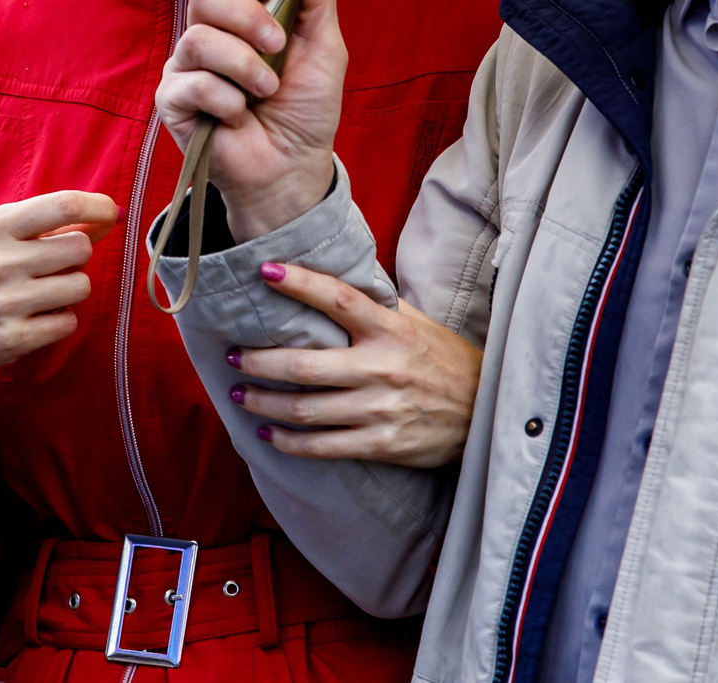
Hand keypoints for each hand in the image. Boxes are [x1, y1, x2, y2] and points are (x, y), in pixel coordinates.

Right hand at [0, 190, 118, 425]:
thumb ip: (38, 222)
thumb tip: (104, 217)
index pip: (63, 206)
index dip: (98, 207)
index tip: (109, 214)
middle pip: (79, 248)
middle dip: (75, 255)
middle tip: (52, 264)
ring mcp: (7, 302)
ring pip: (80, 285)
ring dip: (70, 288)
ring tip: (42, 291)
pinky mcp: (14, 338)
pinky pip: (68, 322)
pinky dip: (59, 320)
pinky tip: (35, 316)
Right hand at [155, 0, 344, 239]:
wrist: (294, 166)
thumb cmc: (306, 109)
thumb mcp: (325, 49)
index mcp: (245, 14)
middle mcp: (211, 33)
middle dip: (247, 17)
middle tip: (276, 46)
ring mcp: (188, 66)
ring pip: (199, 39)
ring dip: (243, 65)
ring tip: (266, 91)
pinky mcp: (173, 100)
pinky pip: (191, 83)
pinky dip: (226, 100)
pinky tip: (240, 116)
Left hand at [223, 262, 481, 468]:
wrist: (484, 413)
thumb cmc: (443, 361)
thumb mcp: (416, 323)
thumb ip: (376, 304)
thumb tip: (335, 274)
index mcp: (390, 329)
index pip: (338, 298)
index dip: (300, 283)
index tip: (264, 270)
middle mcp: (382, 367)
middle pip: (304, 365)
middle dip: (258, 361)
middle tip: (233, 356)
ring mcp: (380, 409)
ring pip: (305, 409)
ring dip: (264, 402)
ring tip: (240, 393)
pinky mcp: (381, 444)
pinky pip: (322, 446)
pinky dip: (288, 442)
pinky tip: (269, 435)